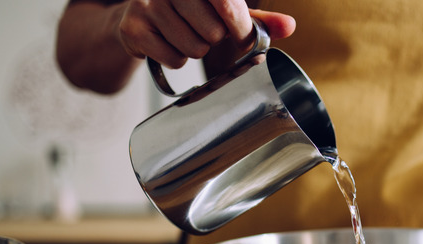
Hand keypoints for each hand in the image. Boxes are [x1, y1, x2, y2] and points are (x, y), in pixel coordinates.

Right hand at [116, 0, 295, 68]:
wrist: (140, 17)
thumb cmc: (190, 12)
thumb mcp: (224, 11)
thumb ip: (257, 21)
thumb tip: (290, 26)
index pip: (227, 4)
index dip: (240, 29)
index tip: (241, 38)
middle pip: (213, 33)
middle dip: (213, 40)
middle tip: (201, 31)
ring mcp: (147, 4)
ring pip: (195, 50)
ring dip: (194, 50)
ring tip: (182, 35)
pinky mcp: (133, 28)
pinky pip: (174, 59)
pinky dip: (175, 59)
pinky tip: (167, 43)